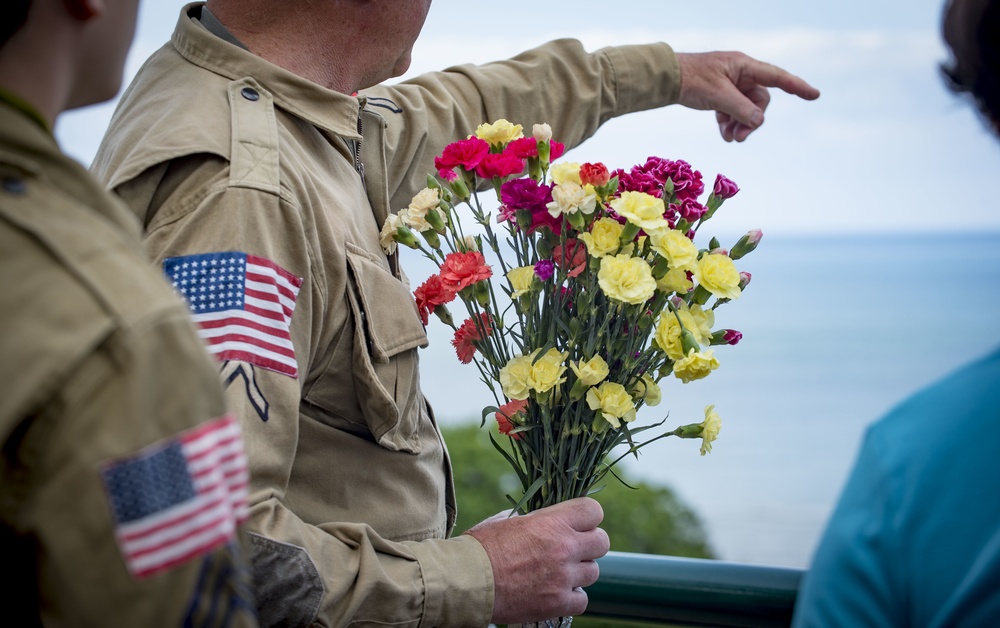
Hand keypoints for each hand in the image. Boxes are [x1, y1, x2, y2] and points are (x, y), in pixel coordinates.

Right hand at [464, 497, 609, 623]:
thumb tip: (544, 520)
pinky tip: (556, 592)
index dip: (588, 517)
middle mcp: (564, 547)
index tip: (578, 524)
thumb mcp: (507, 520)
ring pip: (593, 572)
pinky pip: (582, 600)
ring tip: (559, 573)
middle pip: (602, 542)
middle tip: (573, 549)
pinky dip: (572, 598)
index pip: (594, 510)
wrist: (467, 581)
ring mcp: (563, 577)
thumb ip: (534, 519)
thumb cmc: (481, 547)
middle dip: (590, 544)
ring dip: (579, 572)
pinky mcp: (557, 603)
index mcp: (552, 522)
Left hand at [676, 51, 819, 141]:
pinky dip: (729, 123)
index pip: (777, 77)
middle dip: (751, 120)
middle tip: (739, 138)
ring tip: (729, 138)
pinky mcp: (721, 95)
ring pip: (746, 109)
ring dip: (740, 125)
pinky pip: (733, 111)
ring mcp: (731, 85)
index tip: (815, 95)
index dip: (797, 87)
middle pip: (759, 101)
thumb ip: (741, 109)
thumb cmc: (692, 80)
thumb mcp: (718, 96)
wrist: (667, 80)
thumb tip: (758, 122)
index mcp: (744, 66)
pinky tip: (723, 134)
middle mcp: (741, 74)